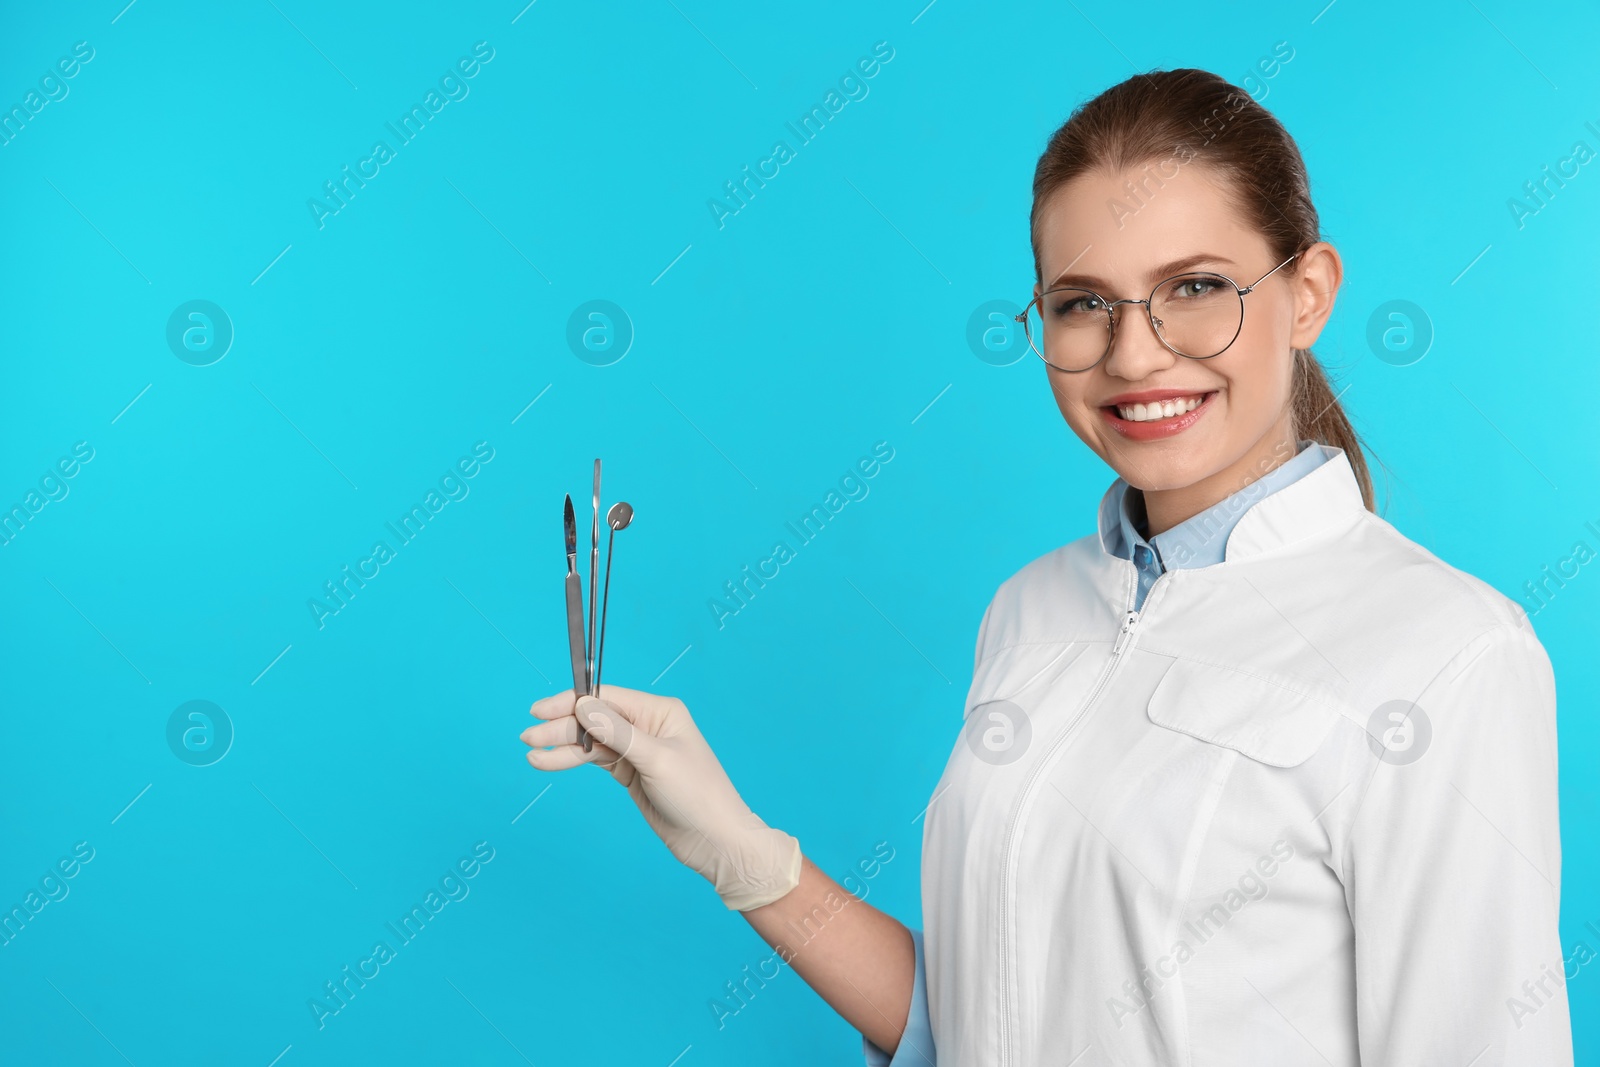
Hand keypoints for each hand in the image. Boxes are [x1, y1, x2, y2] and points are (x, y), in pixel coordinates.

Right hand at [521, 684, 800, 911]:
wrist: (715, 840)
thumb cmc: (697, 796)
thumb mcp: (656, 760)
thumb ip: (618, 732)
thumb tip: (583, 706)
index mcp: (660, 711)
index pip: (607, 698)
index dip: (571, 702)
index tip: (539, 710)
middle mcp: (647, 724)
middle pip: (594, 719)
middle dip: (561, 727)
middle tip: (528, 738)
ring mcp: (637, 749)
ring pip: (591, 740)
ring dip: (562, 746)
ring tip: (530, 754)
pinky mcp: (630, 772)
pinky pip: (595, 760)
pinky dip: (571, 761)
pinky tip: (548, 763)